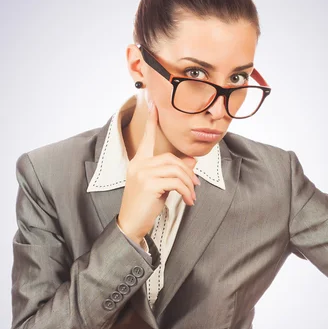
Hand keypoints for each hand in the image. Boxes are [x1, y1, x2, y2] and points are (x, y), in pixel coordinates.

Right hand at [117, 97, 200, 244]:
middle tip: (195, 185)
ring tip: (191, 196)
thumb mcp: (161, 186)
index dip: (152, 122)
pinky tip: (188, 201)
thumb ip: (174, 172)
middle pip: (171, 159)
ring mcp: (142, 173)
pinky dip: (186, 191)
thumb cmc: (145, 205)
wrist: (131, 225)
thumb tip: (192, 160)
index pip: (146, 138)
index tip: (153, 104)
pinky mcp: (148, 184)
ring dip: (189, 184)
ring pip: (176, 170)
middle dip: (188, 172)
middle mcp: (138, 164)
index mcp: (139, 162)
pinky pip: (176, 182)